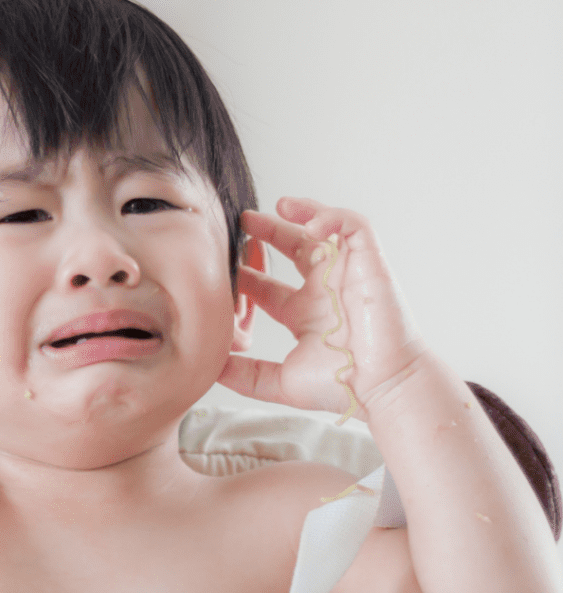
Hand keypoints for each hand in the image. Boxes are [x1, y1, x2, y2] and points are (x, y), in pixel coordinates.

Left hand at [218, 197, 426, 423]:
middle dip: (268, 232)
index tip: (223, 265)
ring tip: (279, 206)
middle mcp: (324, 291)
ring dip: (303, 213)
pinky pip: (354, 227)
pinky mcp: (370, 264)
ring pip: (325, 230)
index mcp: (304, 315)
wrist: (382, 387)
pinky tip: (311, 223)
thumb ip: (244, 374)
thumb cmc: (340, 386)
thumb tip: (209, 366)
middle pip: (293, 250)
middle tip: (242, 221)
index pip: (269, 288)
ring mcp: (346, 275)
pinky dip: (333, 217)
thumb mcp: (278, 381)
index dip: (246, 275)